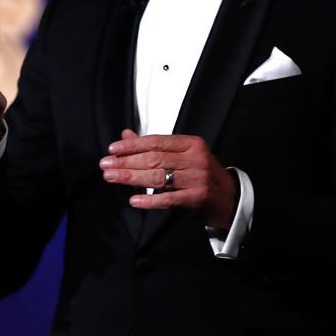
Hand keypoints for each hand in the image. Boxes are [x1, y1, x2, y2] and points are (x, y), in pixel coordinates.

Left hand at [99, 129, 239, 229]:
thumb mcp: (182, 156)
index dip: (132, 145)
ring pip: (159, 177)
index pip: (156, 141)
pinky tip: (133, 200)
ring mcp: (198, 178)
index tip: (112, 149)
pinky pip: (169, 199)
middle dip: (127, 162)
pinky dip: (150, 200)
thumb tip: (125, 136)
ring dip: (132, 178)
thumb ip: (154, 147)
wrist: (229, 198)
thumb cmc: (201, 174)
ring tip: (112, 177)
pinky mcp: (198, 197)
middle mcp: (196, 158)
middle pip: (155, 159)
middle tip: (106, 165)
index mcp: (191, 144)